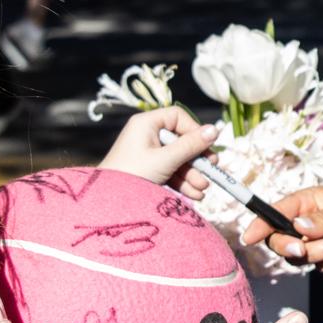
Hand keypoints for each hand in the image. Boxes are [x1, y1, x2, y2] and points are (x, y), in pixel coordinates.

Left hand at [99, 108, 216, 198]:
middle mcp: (147, 135)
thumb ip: (191, 145)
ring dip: (192, 175)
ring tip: (202, 189)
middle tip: (211, 170)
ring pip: (178, 159)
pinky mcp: (149, 171)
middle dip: (196, 160)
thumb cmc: (132, 175)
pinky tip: (195, 195)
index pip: (178, 117)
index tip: (206, 147)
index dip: (194, 131)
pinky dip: (183, 182)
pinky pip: (171, 172)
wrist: (108, 204)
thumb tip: (215, 130)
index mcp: (146, 124)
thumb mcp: (165, 160)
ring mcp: (148, 154)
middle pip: (181, 141)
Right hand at [240, 185, 322, 276]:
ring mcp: (319, 247)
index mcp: (309, 203)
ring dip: (322, 253)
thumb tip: (298, 227)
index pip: (276, 212)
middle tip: (301, 249)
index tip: (249, 237)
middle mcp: (308, 226)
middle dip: (287, 246)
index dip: (260, 224)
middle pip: (280, 240)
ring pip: (301, 258)